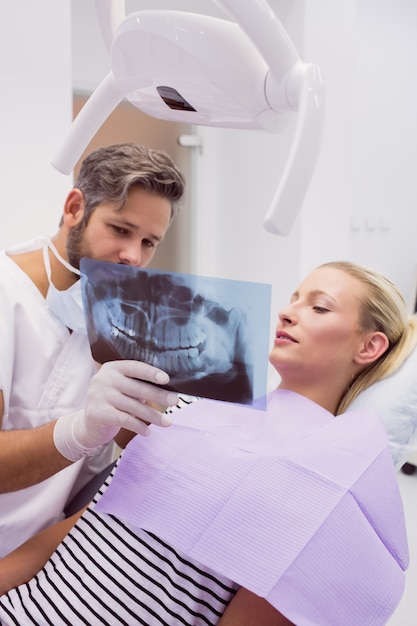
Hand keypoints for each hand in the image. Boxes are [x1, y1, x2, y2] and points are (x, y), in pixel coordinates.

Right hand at [54, 360, 177, 460]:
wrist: (89, 423)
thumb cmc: (114, 402)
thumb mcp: (123, 388)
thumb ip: (138, 385)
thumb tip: (168, 390)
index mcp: (112, 368)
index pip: (135, 367)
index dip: (151, 373)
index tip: (166, 379)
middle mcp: (103, 379)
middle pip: (136, 387)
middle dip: (158, 395)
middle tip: (175, 401)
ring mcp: (98, 395)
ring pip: (132, 406)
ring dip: (153, 415)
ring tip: (167, 422)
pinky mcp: (97, 413)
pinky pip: (123, 420)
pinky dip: (138, 426)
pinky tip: (148, 432)